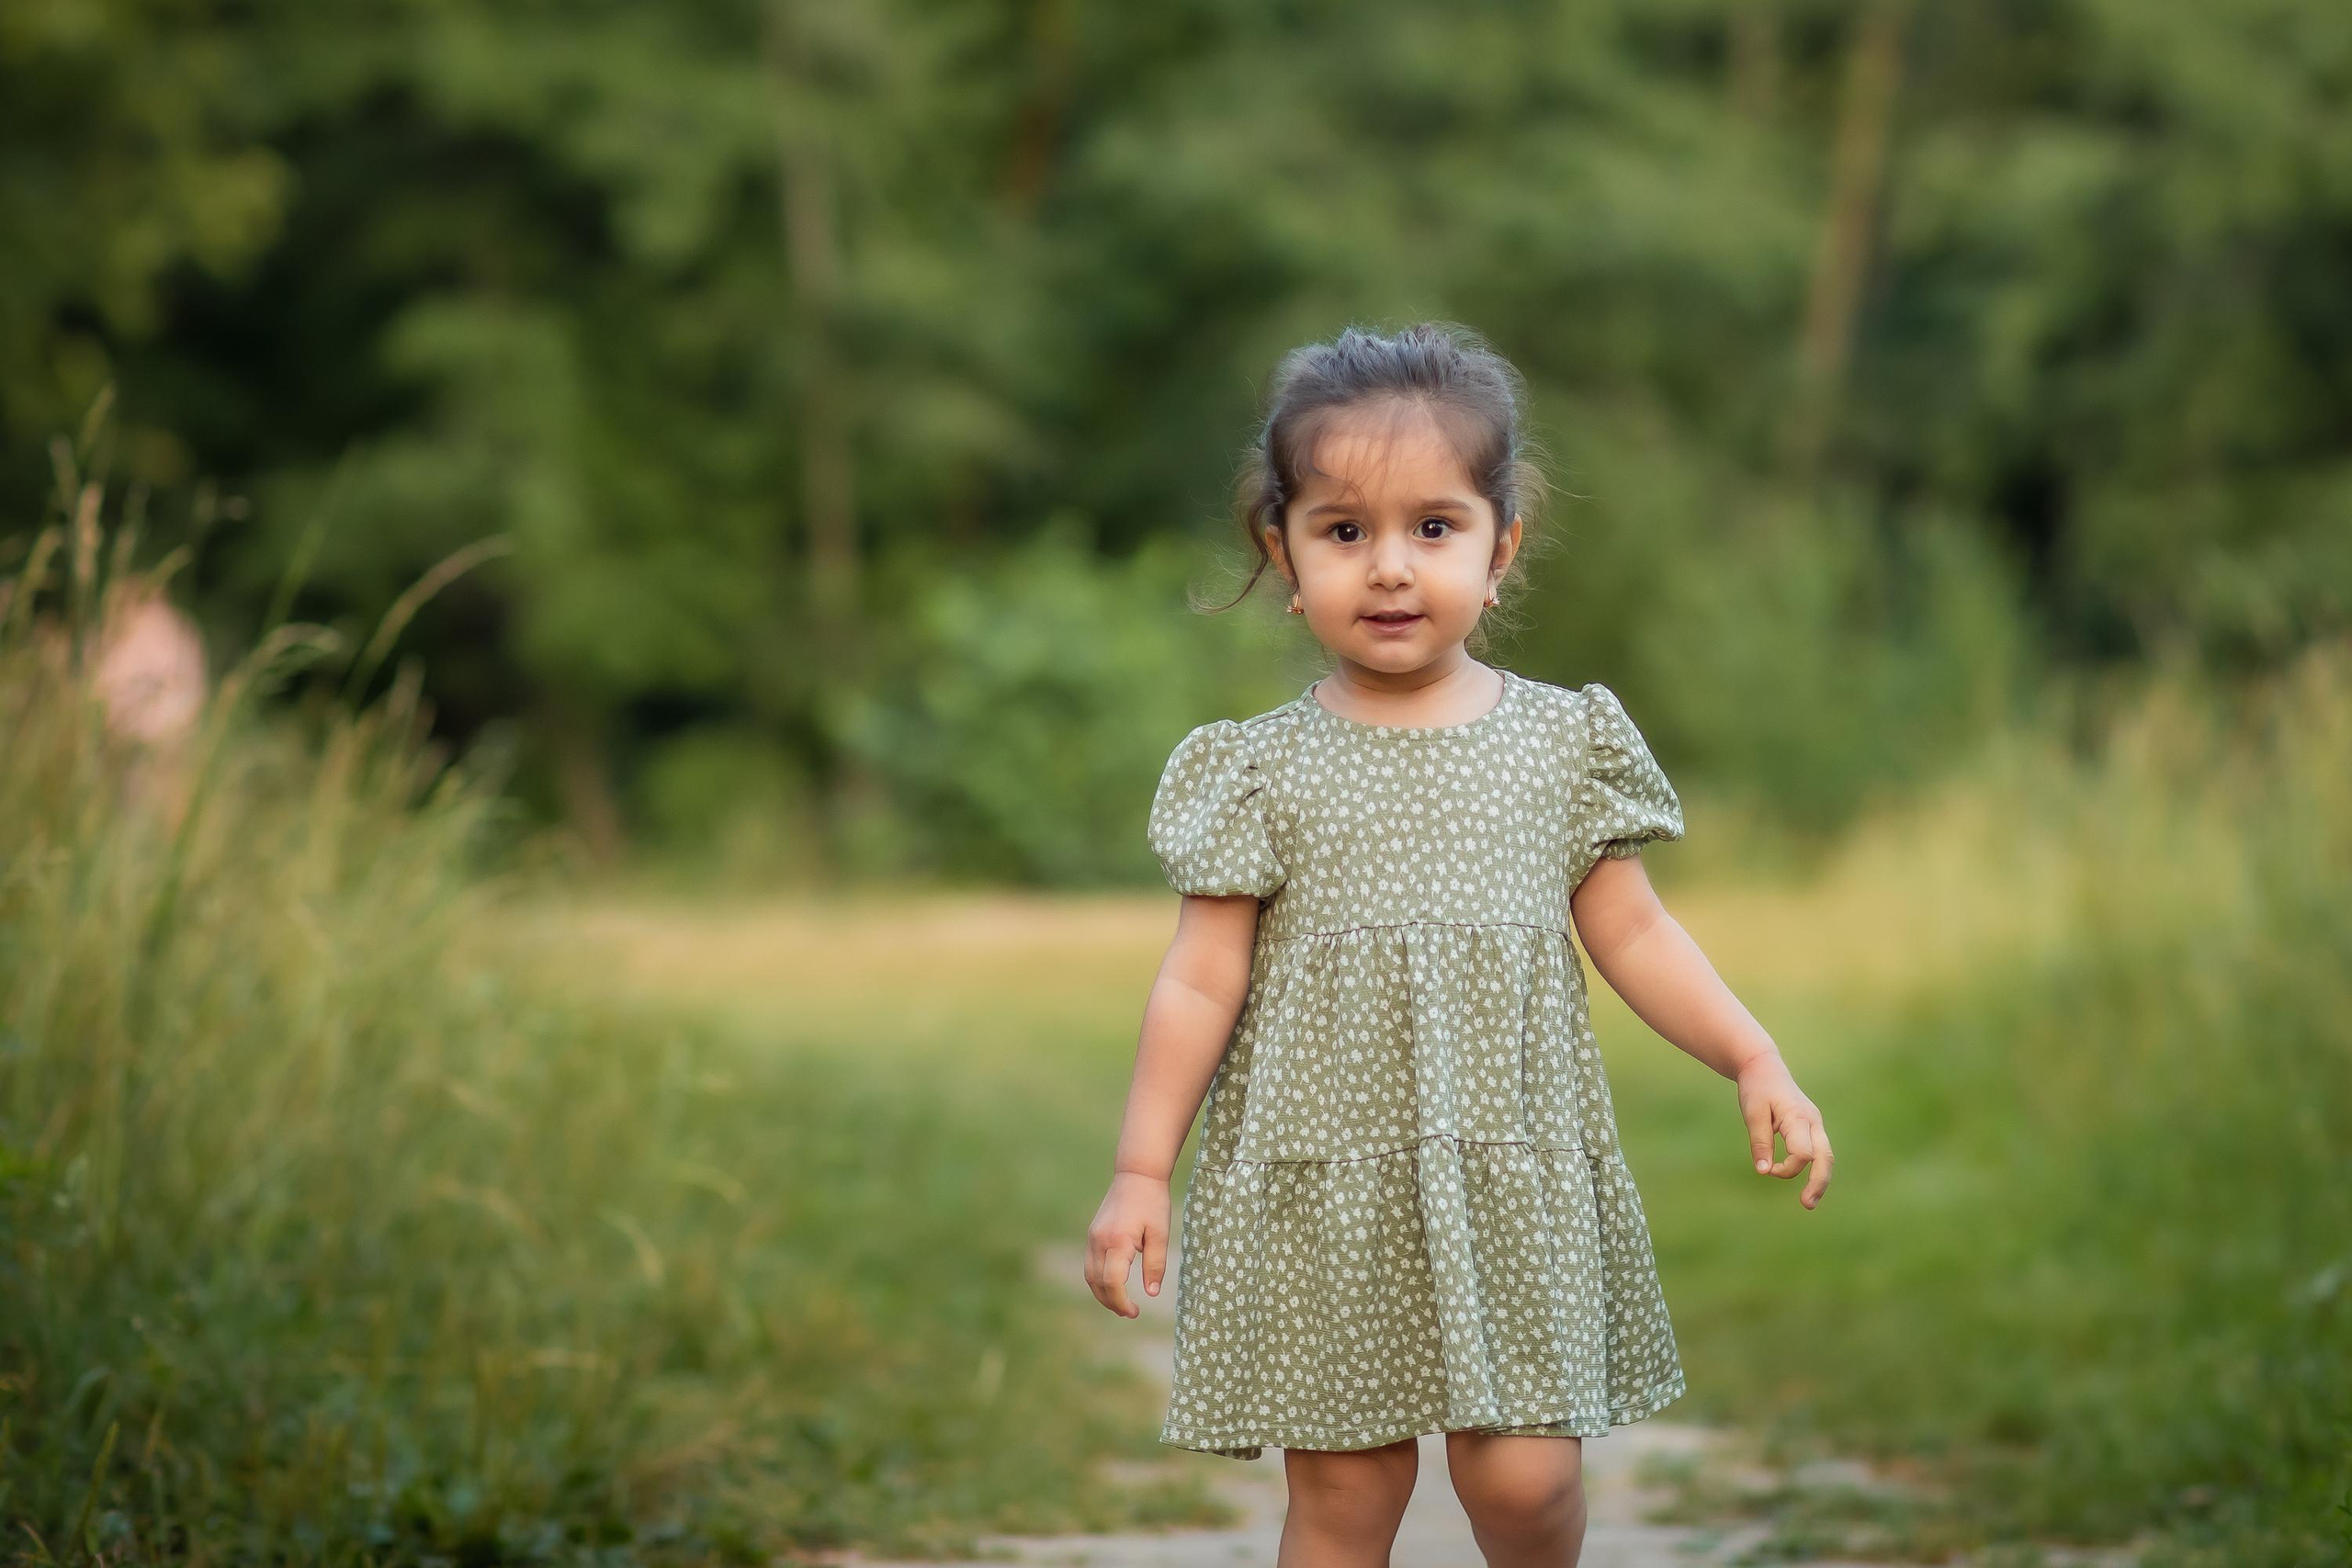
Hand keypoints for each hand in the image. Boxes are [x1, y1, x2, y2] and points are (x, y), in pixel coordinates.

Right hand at [1086, 1171, 1170, 1317]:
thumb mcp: (1160, 1234)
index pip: (1112, 1282)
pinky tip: (1114, 1286)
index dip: (1121, 1302)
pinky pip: (1090, 1264)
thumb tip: (1151, 1293)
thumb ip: (1155, 1264)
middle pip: (1097, 1283)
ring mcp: (1092, 1237)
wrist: (1136, 1174)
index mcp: (1117, 1241)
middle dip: (1111, 1303)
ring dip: (1103, 1294)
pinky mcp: (1092, 1234)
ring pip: (1090, 1275)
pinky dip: (1099, 1280)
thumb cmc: (1153, 1202)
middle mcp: (1099, 1241)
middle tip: (1130, 1313)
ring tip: (1122, 1305)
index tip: (1135, 1312)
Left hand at [1737, 1053, 1833, 1208]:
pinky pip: (1818, 1151)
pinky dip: (1814, 1168)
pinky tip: (1809, 1185)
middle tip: (1806, 1205)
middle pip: (1825, 1157)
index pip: (1802, 1152)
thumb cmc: (1757, 1089)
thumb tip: (1763, 1171)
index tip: (1766, 1169)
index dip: (1786, 1167)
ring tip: (1809, 1202)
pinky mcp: (1811, 1127)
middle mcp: (1812, 1121)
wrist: (1764, 1067)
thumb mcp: (1752, 1113)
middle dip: (1818, 1182)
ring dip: (1819, 1179)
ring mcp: (1815, 1124)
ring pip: (1826, 1156)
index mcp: (1798, 1117)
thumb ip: (1760, 1142)